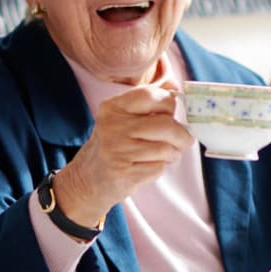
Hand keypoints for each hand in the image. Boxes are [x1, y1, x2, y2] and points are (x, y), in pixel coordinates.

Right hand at [50, 83, 191, 228]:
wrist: (86, 180)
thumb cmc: (113, 147)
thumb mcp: (121, 120)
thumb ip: (147, 107)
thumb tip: (177, 91)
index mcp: (113, 107)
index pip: (151, 95)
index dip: (169, 105)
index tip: (173, 115)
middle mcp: (112, 126)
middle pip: (166, 124)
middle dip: (182, 135)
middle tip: (184, 141)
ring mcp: (116, 150)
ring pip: (165, 148)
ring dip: (172, 154)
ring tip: (164, 156)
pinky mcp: (123, 172)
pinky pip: (158, 168)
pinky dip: (159, 169)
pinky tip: (147, 168)